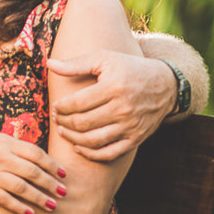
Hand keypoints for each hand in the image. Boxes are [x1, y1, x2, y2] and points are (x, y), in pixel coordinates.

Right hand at [0, 133, 66, 213]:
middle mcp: (0, 157)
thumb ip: (18, 147)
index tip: (63, 174)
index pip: (35, 153)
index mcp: (5, 142)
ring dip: (39, 198)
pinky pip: (5, 200)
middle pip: (32, 171)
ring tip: (53, 205)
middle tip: (64, 192)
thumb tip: (42, 158)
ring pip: (21, 188)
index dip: (51, 164)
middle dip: (50, 183)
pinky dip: (19, 207)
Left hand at [48, 51, 174, 160]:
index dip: (61, 108)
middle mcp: (122, 109)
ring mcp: (130, 126)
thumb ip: (76, 64)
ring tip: (63, 131)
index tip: (55, 106)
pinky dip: (91, 154)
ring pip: (93, 141)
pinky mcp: (135, 139)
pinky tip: (79, 146)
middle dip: (64, 122)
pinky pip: (109, 153)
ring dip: (72, 139)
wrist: (165, 84)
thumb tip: (49, 64)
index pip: (78, 104)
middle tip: (56, 118)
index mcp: (113, 87)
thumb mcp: (104, 59)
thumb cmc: (129, 68)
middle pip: (83, 123)